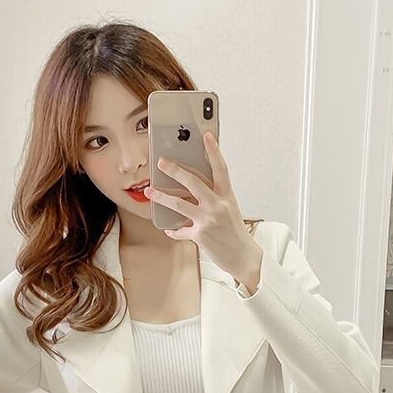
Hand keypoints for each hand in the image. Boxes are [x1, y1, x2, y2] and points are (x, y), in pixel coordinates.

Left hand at [144, 131, 256, 275]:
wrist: (242, 256)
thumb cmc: (235, 233)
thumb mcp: (229, 210)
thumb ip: (214, 197)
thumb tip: (192, 190)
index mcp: (227, 196)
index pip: (220, 169)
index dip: (214, 151)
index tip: (207, 135)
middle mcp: (217, 205)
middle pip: (193, 182)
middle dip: (175, 170)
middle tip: (161, 162)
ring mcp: (208, 220)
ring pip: (179, 204)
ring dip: (161, 197)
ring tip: (149, 191)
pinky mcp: (199, 235)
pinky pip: (179, 230)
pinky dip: (173, 230)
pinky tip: (169, 229)